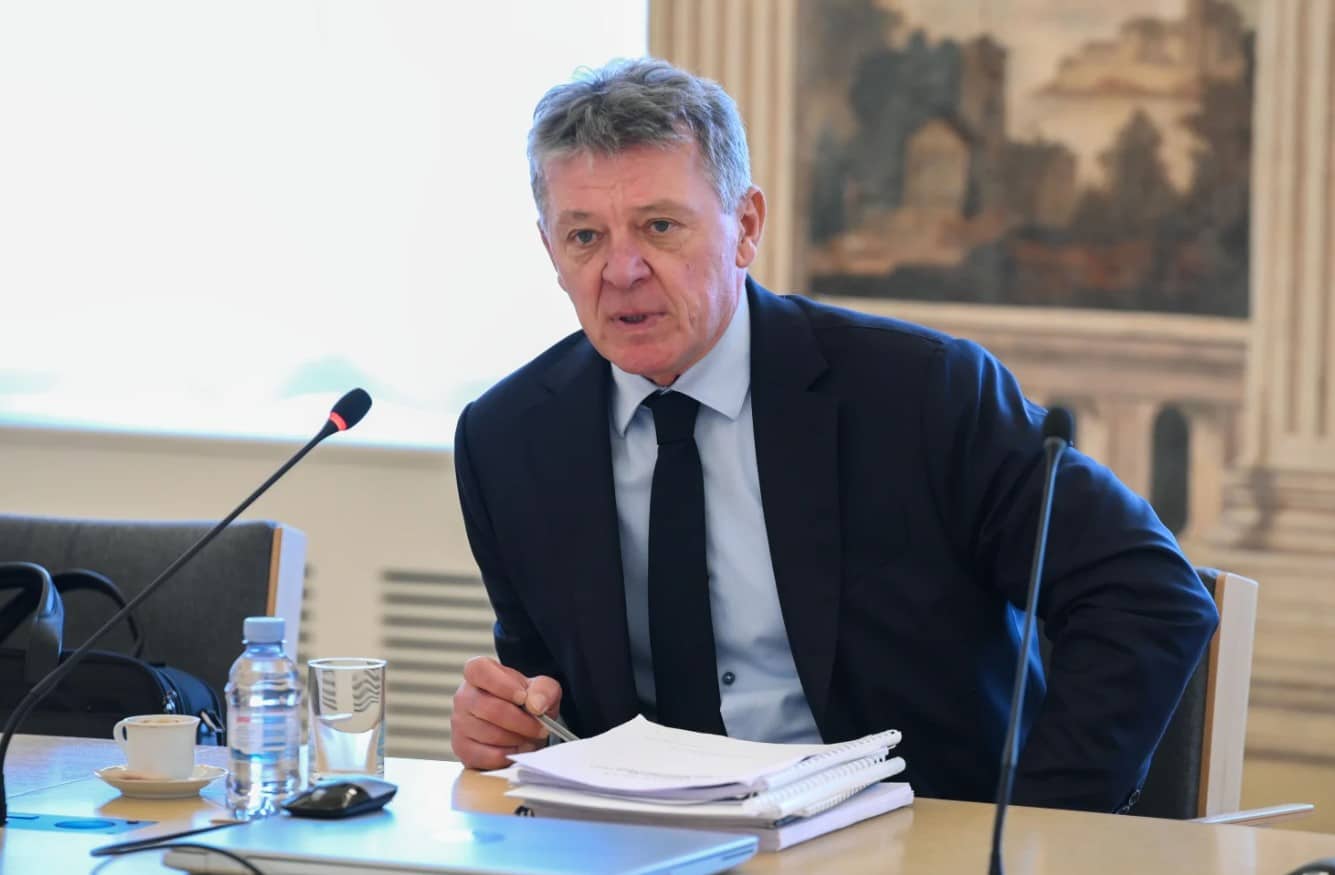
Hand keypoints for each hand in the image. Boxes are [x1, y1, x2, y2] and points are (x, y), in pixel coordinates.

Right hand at [450, 655, 562, 769]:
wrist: (520, 727)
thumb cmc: (527, 703)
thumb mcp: (542, 689)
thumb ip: (543, 689)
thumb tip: (535, 704)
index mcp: (479, 673)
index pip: (479, 670)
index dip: (501, 684)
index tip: (523, 697)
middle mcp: (464, 696)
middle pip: (491, 709)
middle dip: (522, 722)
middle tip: (541, 727)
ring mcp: (460, 724)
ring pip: (491, 734)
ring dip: (518, 739)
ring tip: (530, 737)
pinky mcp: (462, 749)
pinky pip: (488, 755)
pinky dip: (510, 754)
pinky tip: (519, 748)